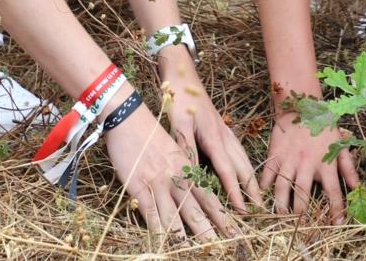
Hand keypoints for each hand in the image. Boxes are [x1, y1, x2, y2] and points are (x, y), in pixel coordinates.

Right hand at [103, 98, 233, 240]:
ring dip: (186, 237)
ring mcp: (159, 183)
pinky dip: (158, 230)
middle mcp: (177, 177)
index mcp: (188, 168)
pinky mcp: (139, 186)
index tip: (236, 229)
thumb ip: (182, 170)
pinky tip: (163, 243)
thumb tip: (189, 192)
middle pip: (198, 210)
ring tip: (198, 252)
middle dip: (211, 231)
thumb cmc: (150, 132)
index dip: (223, 215)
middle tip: (225, 247)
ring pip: (176, 216)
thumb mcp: (173, 150)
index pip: (210, 196)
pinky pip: (151, 213)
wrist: (129, 118)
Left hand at [160, 57, 262, 211]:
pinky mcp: (222, 128)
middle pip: (243, 168)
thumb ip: (186, 148)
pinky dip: (245, 166)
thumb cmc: (179, 99)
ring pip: (243, 159)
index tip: (242, 210)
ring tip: (257, 195)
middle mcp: (224, 136)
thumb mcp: (178, 124)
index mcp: (214, 137)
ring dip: (251, 178)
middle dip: (252, 189)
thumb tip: (191, 174)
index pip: (227, 172)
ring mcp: (225, 132)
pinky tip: (244, 171)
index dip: (234, 193)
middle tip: (260, 209)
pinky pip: (238, 151)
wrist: (183, 76)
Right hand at [260, 113, 359, 222]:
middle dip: (302, 214)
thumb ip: (349, 168)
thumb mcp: (341, 146)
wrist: (300, 107)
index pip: (333, 192)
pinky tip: (264, 198)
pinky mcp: (275, 155)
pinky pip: (268, 175)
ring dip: (282, 206)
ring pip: (283, 188)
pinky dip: (265, 188)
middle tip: (300, 227)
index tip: (336, 223)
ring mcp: (289, 160)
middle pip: (304, 195)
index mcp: (326, 163)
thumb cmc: (323, 128)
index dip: (336, 210)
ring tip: (282, 217)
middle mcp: (307, 164)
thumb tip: (358, 188)